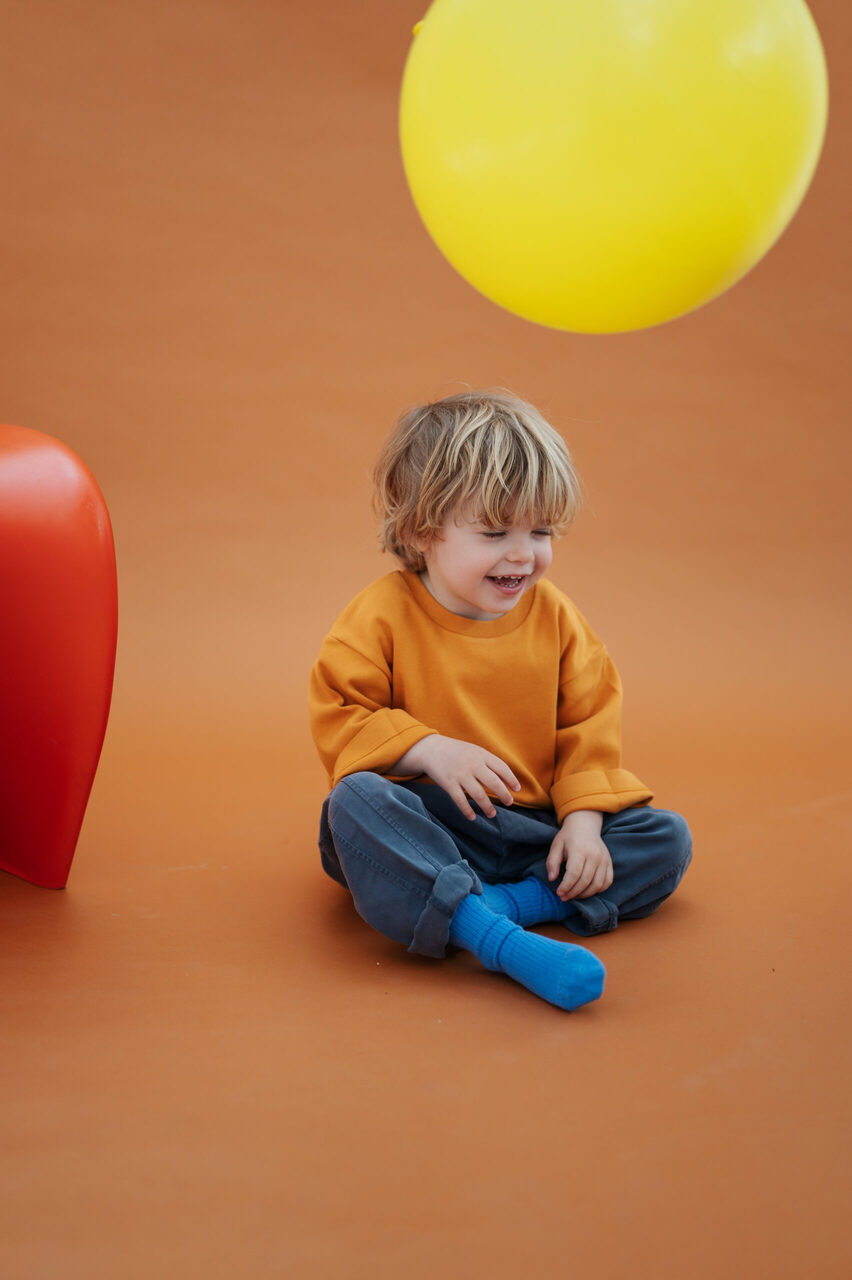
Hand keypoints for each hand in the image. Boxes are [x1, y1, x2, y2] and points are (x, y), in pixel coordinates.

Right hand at [391, 734, 519, 819]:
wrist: (431, 749)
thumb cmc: (457, 752)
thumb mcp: (474, 751)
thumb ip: (488, 762)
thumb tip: (506, 779)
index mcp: (481, 754)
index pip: (502, 767)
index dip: (511, 779)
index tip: (517, 789)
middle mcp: (472, 764)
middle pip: (493, 782)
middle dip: (504, 794)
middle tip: (509, 803)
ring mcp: (460, 774)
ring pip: (478, 795)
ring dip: (487, 807)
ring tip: (492, 814)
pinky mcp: (448, 783)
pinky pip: (460, 800)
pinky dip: (467, 810)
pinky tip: (472, 817)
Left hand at [546, 810, 612, 900]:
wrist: (585, 825)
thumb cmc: (568, 837)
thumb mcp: (556, 846)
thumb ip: (552, 862)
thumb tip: (552, 879)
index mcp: (579, 849)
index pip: (574, 874)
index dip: (566, 886)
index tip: (559, 893)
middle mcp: (594, 855)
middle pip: (585, 881)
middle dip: (573, 893)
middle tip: (564, 897)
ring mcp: (604, 859)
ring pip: (597, 884)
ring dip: (585, 894)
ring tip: (574, 895)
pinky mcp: (609, 863)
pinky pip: (607, 882)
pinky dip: (598, 890)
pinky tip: (587, 890)